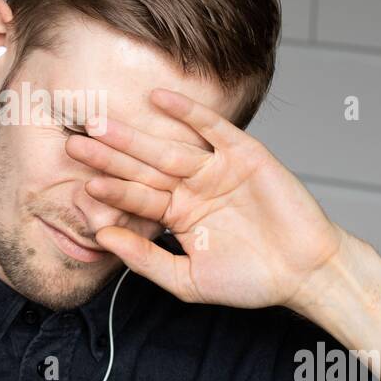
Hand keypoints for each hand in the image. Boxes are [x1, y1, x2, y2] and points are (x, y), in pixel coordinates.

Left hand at [65, 88, 346, 312]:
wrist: (305, 273)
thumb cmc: (251, 281)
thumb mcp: (188, 280)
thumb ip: (145, 259)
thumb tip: (102, 238)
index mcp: (178, 216)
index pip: (136, 199)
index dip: (109, 190)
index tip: (77, 182)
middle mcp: (192, 188)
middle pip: (143, 168)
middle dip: (110, 156)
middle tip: (75, 143)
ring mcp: (216, 169)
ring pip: (168, 148)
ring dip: (135, 135)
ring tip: (101, 123)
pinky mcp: (244, 154)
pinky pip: (212, 129)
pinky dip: (187, 112)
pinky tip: (158, 99)